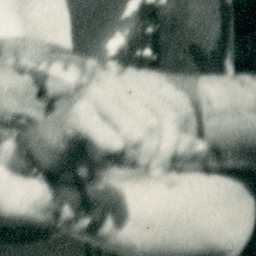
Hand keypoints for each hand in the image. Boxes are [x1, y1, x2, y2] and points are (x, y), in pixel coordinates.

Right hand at [47, 69, 198, 175]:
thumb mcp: (140, 144)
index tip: (168, 170)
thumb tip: (204, 149)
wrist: (51, 143)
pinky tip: (106, 156)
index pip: (175, 110)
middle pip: (159, 123)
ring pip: (137, 133)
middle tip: (150, 173)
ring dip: (135, 158)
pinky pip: (111, 139)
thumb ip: (171, 144)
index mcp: (139, 82)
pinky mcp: (78, 112)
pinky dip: (112, 153)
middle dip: (158, 155)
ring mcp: (98, 93)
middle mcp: (120, 82)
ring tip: (126, 165)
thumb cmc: (99, 142)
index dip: (178, 143)